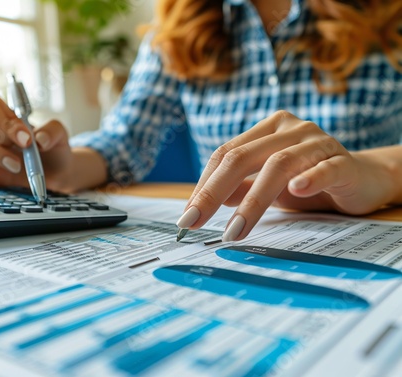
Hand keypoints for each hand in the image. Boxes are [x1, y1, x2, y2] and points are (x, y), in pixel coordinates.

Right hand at [0, 96, 74, 192]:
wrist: (57, 173)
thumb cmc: (53, 148)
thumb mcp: (60, 135)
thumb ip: (53, 130)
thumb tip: (39, 139)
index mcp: (7, 115)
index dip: (4, 119)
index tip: (28, 137)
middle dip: (0, 132)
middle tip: (24, 147)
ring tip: (17, 166)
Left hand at [178, 110, 397, 240]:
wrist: (362, 179)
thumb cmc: (309, 181)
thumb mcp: (269, 186)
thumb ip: (241, 187)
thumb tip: (206, 200)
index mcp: (267, 130)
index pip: (226, 153)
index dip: (204, 184)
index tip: (188, 215)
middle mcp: (289, 129)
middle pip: (242, 156)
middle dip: (213, 192)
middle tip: (194, 222)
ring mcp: (317, 142)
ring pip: (278, 165)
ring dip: (252, 201)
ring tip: (234, 231)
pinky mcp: (343, 161)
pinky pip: (324, 168)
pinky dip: (309, 179)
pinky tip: (296, 192)